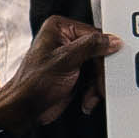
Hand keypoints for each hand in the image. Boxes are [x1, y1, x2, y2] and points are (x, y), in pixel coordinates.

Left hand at [0, 16, 120, 135]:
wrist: (25, 109)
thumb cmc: (34, 83)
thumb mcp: (65, 60)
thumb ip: (90, 47)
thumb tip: (112, 40)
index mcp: (60, 28)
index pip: (94, 35)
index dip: (104, 52)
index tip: (110, 66)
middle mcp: (66, 40)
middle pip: (99, 53)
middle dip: (99, 74)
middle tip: (100, 87)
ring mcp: (71, 58)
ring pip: (99, 68)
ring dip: (96, 86)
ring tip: (90, 96)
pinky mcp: (75, 74)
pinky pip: (94, 79)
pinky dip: (93, 92)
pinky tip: (86, 99)